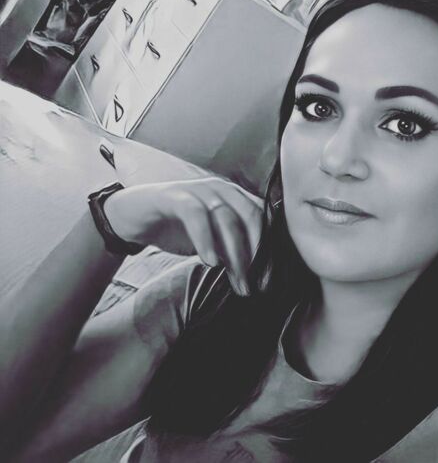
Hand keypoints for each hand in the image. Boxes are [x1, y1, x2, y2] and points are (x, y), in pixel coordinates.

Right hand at [103, 178, 263, 295]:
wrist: (132, 216)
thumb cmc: (176, 228)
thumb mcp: (210, 241)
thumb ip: (231, 251)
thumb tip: (255, 277)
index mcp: (234, 196)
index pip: (262, 218)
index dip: (269, 248)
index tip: (268, 279)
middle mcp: (221, 188)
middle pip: (249, 218)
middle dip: (255, 254)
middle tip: (253, 285)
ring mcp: (199, 189)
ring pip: (227, 218)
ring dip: (235, 253)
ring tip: (237, 281)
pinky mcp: (176, 196)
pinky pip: (196, 215)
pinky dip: (206, 239)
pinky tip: (210, 262)